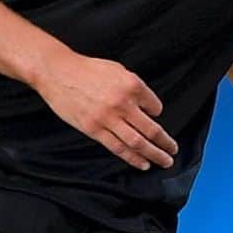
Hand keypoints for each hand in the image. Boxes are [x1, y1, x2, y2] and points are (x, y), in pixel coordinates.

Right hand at [33, 49, 177, 170]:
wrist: (58, 72)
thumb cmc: (87, 69)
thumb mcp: (117, 70)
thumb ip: (133, 88)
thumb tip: (146, 108)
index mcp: (132, 85)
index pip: (155, 106)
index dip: (157, 113)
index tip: (154, 117)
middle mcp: (123, 103)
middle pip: (151, 129)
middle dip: (165, 142)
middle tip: (173, 150)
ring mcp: (108, 118)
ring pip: (137, 142)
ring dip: (154, 154)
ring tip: (165, 161)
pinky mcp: (94, 129)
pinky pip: (117, 148)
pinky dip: (132, 158)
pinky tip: (143, 164)